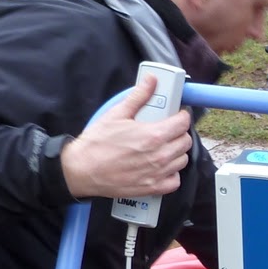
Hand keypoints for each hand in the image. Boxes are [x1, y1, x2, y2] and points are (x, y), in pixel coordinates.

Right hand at [60, 73, 192, 199]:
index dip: (182, 116)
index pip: (183, 123)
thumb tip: (151, 80)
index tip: (177, 115)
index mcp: (154, 135)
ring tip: (163, 147)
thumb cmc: (97, 143)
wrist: (81, 169)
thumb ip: (138, 96)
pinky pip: (174, 181)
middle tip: (168, 129)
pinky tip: (162, 167)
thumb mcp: (117, 114)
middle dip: (179, 133)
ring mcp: (157, 173)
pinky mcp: (152, 188)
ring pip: (182, 160)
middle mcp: (160, 155)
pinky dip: (172, 173)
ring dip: (176, 152)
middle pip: (185, 141)